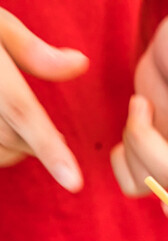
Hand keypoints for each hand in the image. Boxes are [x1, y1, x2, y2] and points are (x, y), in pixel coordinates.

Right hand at [0, 9, 87, 190]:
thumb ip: (32, 50)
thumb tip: (80, 64)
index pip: (20, 109)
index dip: (48, 148)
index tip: (74, 183)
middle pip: (8, 136)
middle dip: (38, 144)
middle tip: (58, 139)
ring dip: (15, 150)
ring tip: (24, 134)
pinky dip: (0, 152)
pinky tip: (4, 135)